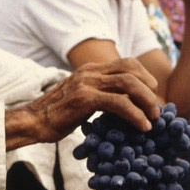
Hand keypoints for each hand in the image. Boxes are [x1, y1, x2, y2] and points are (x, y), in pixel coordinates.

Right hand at [6, 58, 159, 148]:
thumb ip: (99, 94)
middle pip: (132, 69)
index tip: (151, 96)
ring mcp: (87, 83)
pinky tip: (142, 126)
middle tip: (156, 109)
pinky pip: (119, 103)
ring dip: (147, 101)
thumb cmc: (56, 116)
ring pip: (129, 84)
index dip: (145, 77)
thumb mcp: (80, 99)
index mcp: (89, 70)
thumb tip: (122, 103)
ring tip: (152, 118)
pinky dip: (135, 114)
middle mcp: (89, 72)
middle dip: (150, 89)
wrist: (34, 122)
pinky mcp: (85, 99)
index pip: (126, 63)